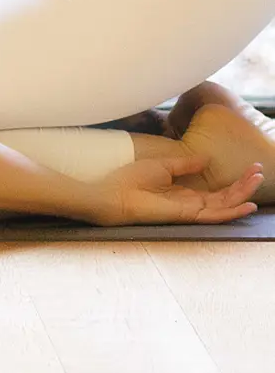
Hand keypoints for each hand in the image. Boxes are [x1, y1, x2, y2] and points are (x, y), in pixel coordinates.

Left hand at [88, 156, 263, 226]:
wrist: (113, 194)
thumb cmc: (130, 180)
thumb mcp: (162, 166)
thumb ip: (184, 164)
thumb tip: (205, 157)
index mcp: (184, 191)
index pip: (216, 188)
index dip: (234, 179)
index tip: (250, 167)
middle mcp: (190, 202)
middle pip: (224, 196)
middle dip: (243, 184)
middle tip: (259, 171)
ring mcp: (189, 210)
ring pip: (223, 204)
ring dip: (242, 194)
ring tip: (257, 180)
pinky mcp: (185, 215)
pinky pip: (213, 215)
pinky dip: (231, 211)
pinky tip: (246, 205)